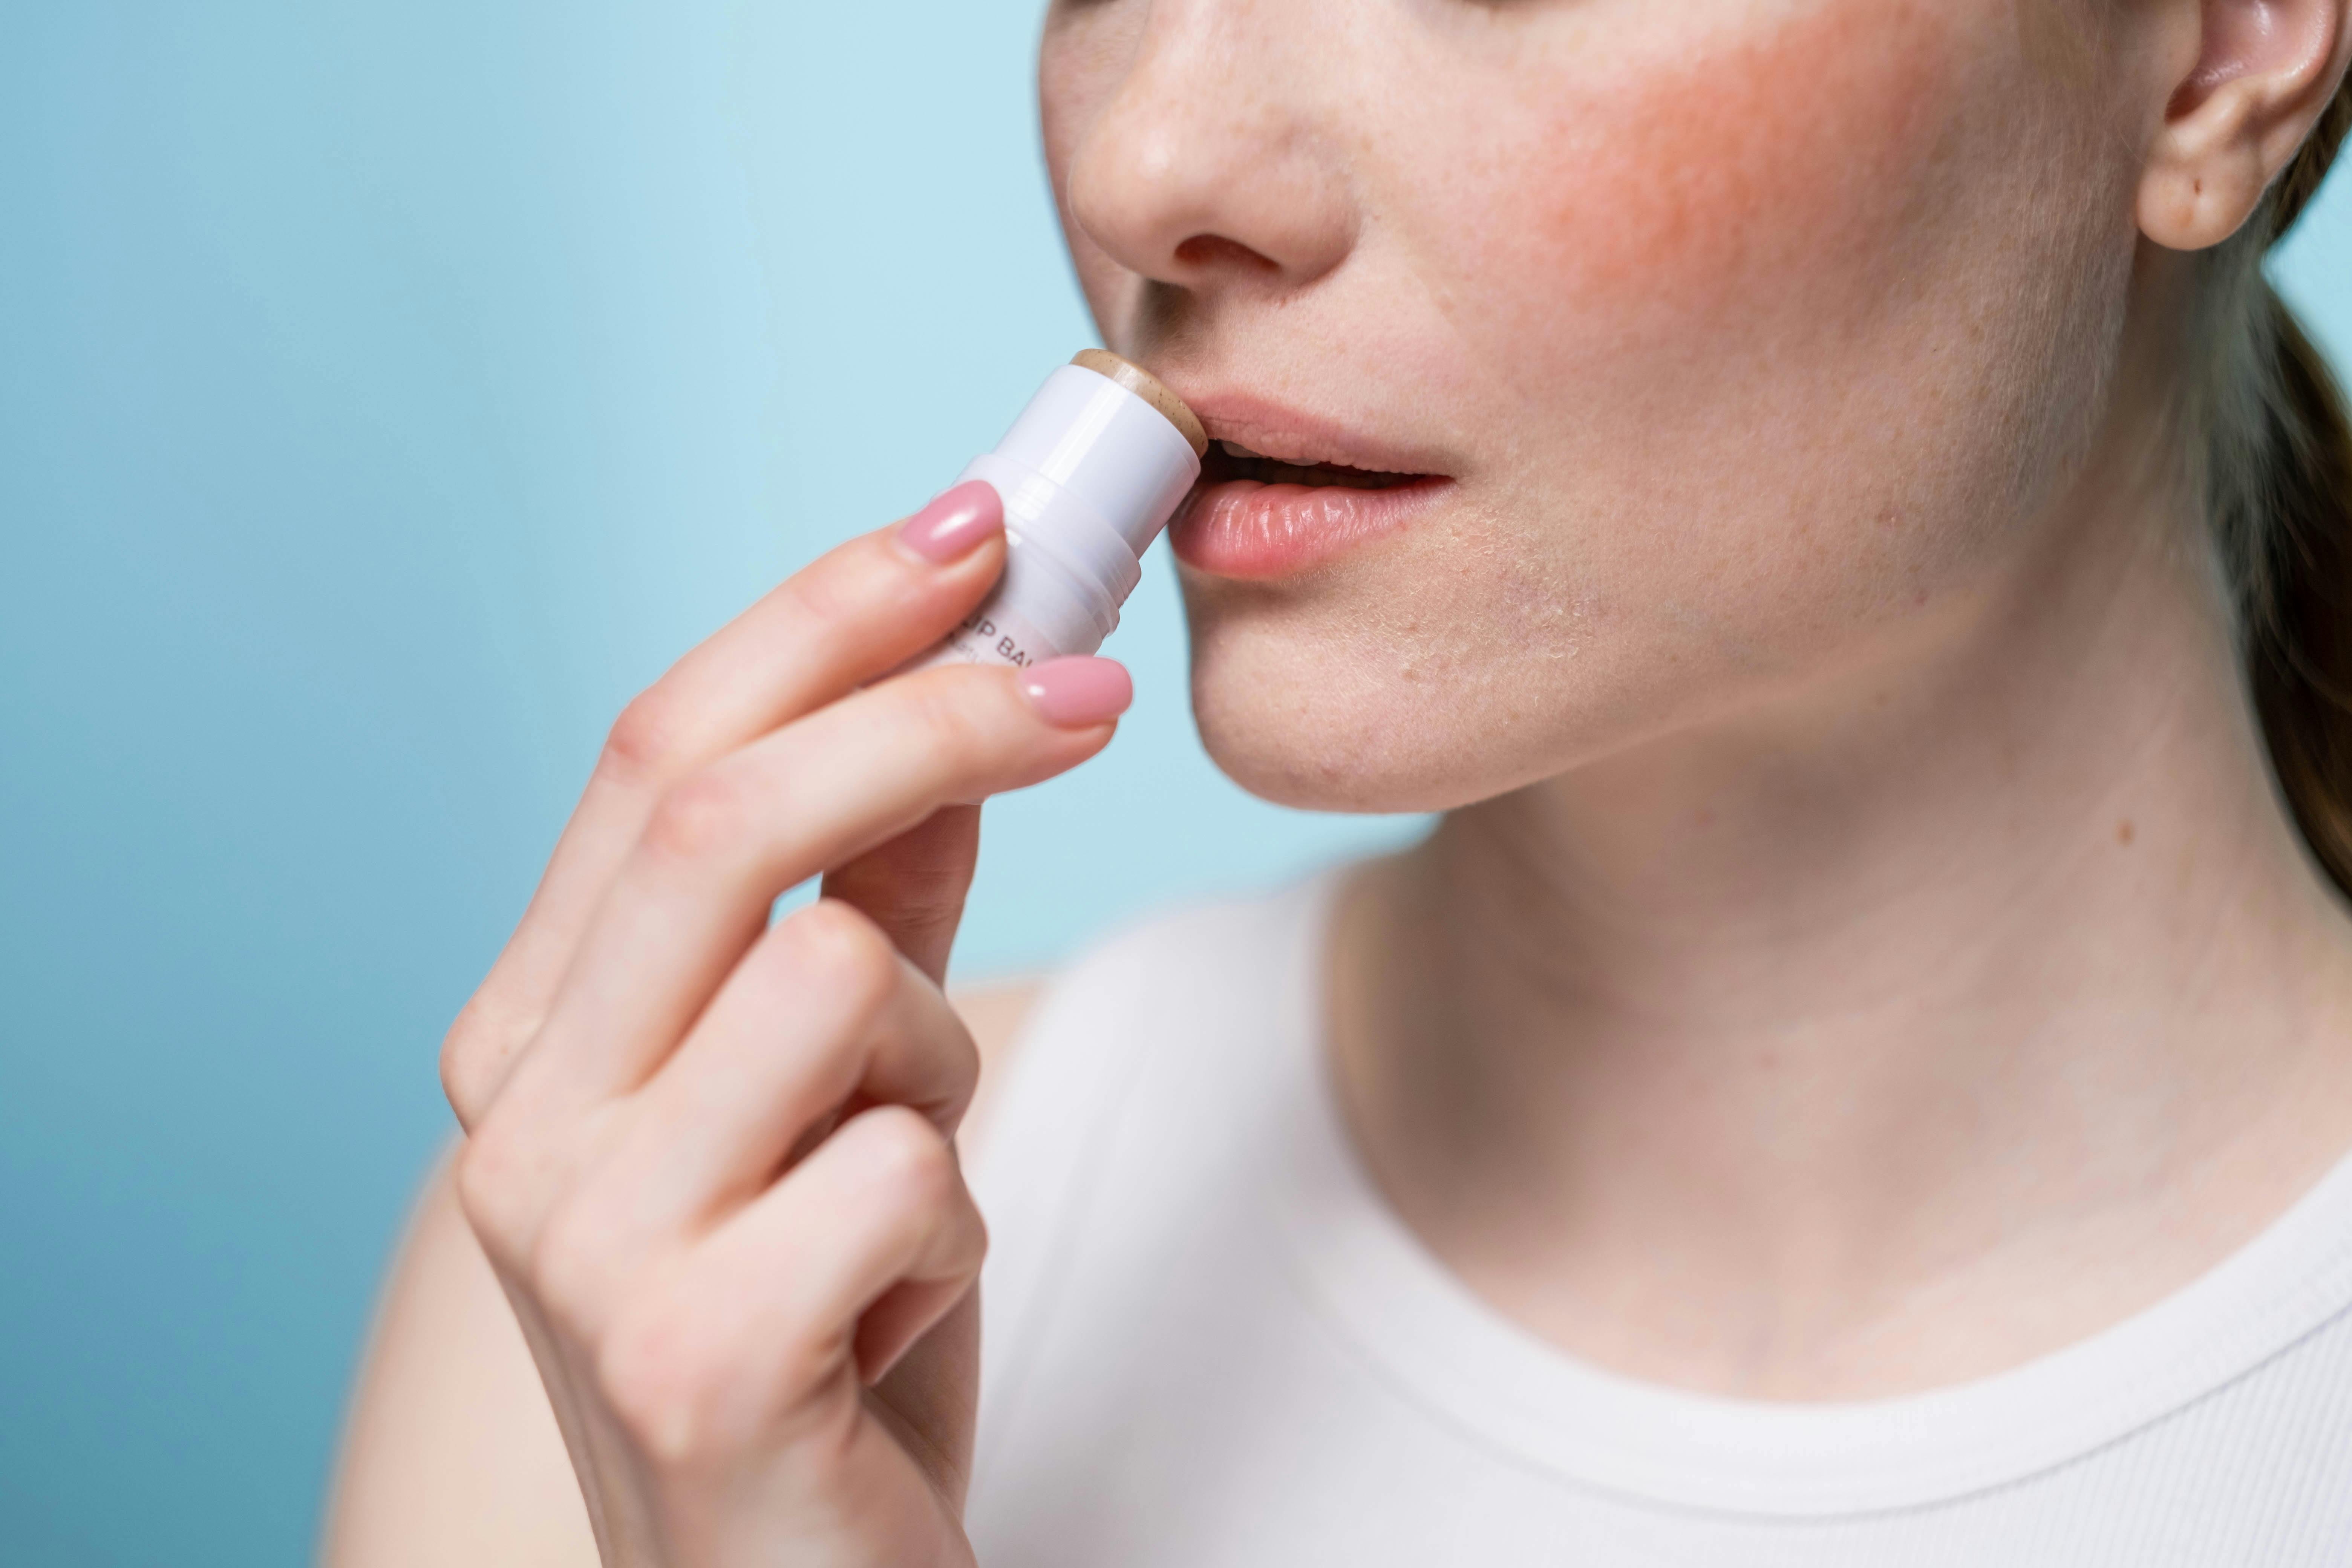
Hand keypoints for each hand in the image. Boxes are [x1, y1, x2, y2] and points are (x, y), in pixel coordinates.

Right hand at [438, 482, 1124, 1565]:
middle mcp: (518, 1121)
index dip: (823, 618)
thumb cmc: (819, 1319)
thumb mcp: (842, 1081)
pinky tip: (896, 1313)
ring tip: (908, 1184)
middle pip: (724, 818)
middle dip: (932, 711)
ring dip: (940, 1069)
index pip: (659, 751)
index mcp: (531, 1032)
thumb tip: (963, 688)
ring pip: (842, 987)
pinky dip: (952, 1224)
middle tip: (1092, 687)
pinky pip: (906, 1172)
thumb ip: (873, 895)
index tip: (973, 528)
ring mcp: (582, 1245)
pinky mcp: (688, 1359)